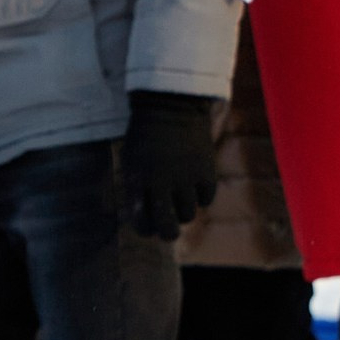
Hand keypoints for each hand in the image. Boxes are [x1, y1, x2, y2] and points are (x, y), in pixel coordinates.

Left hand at [120, 91, 218, 239]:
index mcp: (137, 182)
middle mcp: (161, 184)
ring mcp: (185, 177)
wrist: (171, 106)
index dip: (146, 229)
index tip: (149, 225)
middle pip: (167, 227)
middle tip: (170, 231)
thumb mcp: (133, 162)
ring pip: (188, 215)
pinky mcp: (206, 170)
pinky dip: (201, 196)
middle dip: (168, 233)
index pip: (142, 223)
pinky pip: (206, 199)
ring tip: (182, 198)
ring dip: (184, 211)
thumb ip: (137, 190)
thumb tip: (148, 219)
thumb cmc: (147, 136)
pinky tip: (196, 186)